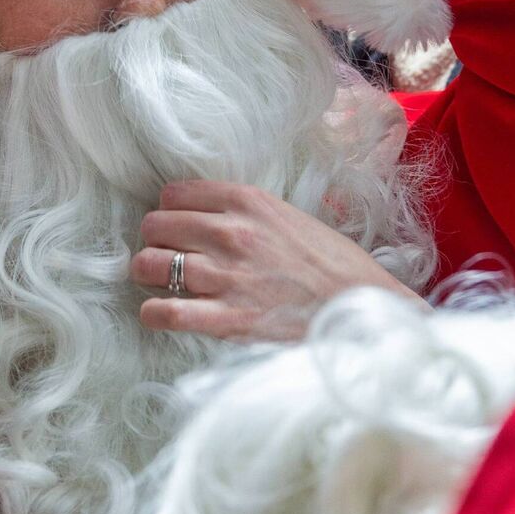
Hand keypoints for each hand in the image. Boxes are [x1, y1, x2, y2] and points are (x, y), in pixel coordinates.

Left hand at [132, 181, 422, 341]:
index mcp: (248, 202)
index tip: (176, 228)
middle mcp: (231, 233)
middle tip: (167, 258)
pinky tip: (160, 314)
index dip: (169, 213)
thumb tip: (207, 219)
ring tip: (161, 285)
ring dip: (148, 275)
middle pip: (155, 226)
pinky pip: (164, 310)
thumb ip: (248, 215)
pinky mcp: (228, 319)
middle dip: (156, 243)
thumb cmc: (335, 268)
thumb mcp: (292, 220)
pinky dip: (153, 312)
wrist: (366, 311)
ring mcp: (227, 276)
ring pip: (149, 264)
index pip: (174, 194)